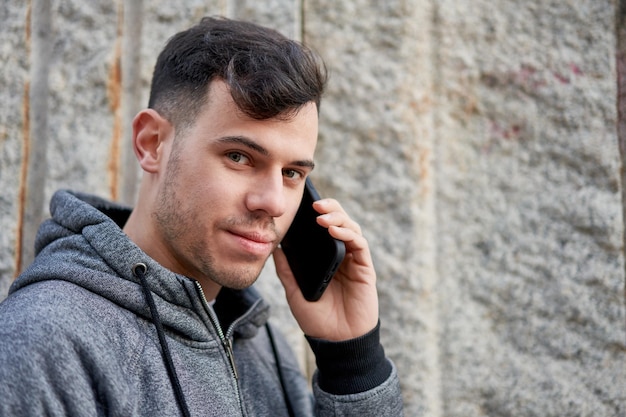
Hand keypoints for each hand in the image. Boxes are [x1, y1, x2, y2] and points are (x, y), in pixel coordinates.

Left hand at [273, 198, 378, 340]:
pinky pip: (359, 245)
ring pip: (351, 228)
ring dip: (338, 218)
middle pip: (340, 221)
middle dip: (330, 208)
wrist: (336, 341)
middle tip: (315, 203)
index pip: (323, 228)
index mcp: (325, 258)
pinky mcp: (365, 269)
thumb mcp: (294, 292)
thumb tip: (274, 249)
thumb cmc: (317, 319)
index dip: (316, 213)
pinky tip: (334, 231)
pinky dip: (348, 234)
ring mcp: (354, 261)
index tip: (303, 204)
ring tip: (322, 216)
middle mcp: (341, 256)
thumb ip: (286, 271)